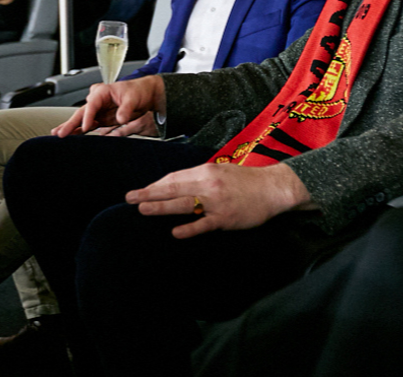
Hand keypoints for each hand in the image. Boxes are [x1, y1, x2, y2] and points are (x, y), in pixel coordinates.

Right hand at [51, 76, 164, 137]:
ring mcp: (98, 109)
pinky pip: (88, 124)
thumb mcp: (134, 98)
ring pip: (82, 119)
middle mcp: (98, 99)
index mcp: (103, 91)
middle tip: (60, 133)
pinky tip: (71, 136)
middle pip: (82, 112)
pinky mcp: (101, 117)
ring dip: (71, 127)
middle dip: (71, 123)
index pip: (92, 105)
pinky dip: (79, 130)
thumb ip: (126, 109)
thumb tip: (121, 118)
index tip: (86, 127)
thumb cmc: (139, 91)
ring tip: (58, 135)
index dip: (88, 116)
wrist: (145, 93)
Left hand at [126, 162, 314, 238]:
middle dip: (149, 192)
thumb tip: (176, 186)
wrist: (273, 187)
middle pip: (173, 188)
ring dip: (161, 206)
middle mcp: (209, 183)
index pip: (175, 177)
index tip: (141, 189)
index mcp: (207, 170)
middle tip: (129, 197)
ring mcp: (217, 201)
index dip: (156, 184)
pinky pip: (204, 224)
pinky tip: (175, 231)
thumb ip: (200, 178)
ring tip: (142, 208)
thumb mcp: (221, 172)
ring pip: (184, 204)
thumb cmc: (246, 180)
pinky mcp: (226, 217)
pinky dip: (189, 227)